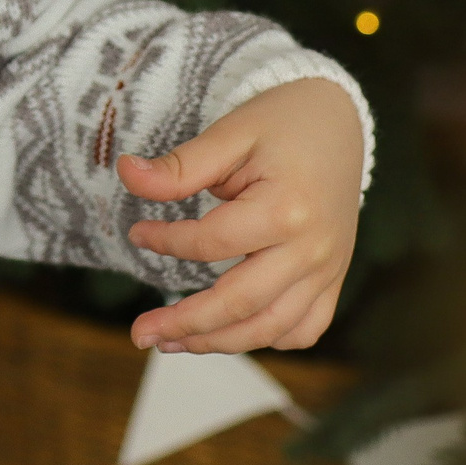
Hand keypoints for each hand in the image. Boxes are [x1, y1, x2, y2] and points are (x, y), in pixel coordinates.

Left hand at [115, 78, 363, 353]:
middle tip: (140, 334)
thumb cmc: (281, 123)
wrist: (338, 121)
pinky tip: (233, 333)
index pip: (212, 244)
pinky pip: (305, 328)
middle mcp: (312, 250)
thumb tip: (126, 175)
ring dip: (219, 342)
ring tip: (173, 343)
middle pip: (241, 303)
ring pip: (272, 328)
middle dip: (186, 324)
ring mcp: (328, 270)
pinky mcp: (334, 279)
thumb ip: (181, 166)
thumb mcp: (230, 134)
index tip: (136, 234)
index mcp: (286, 209)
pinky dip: (270, 338)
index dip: (167, 243)